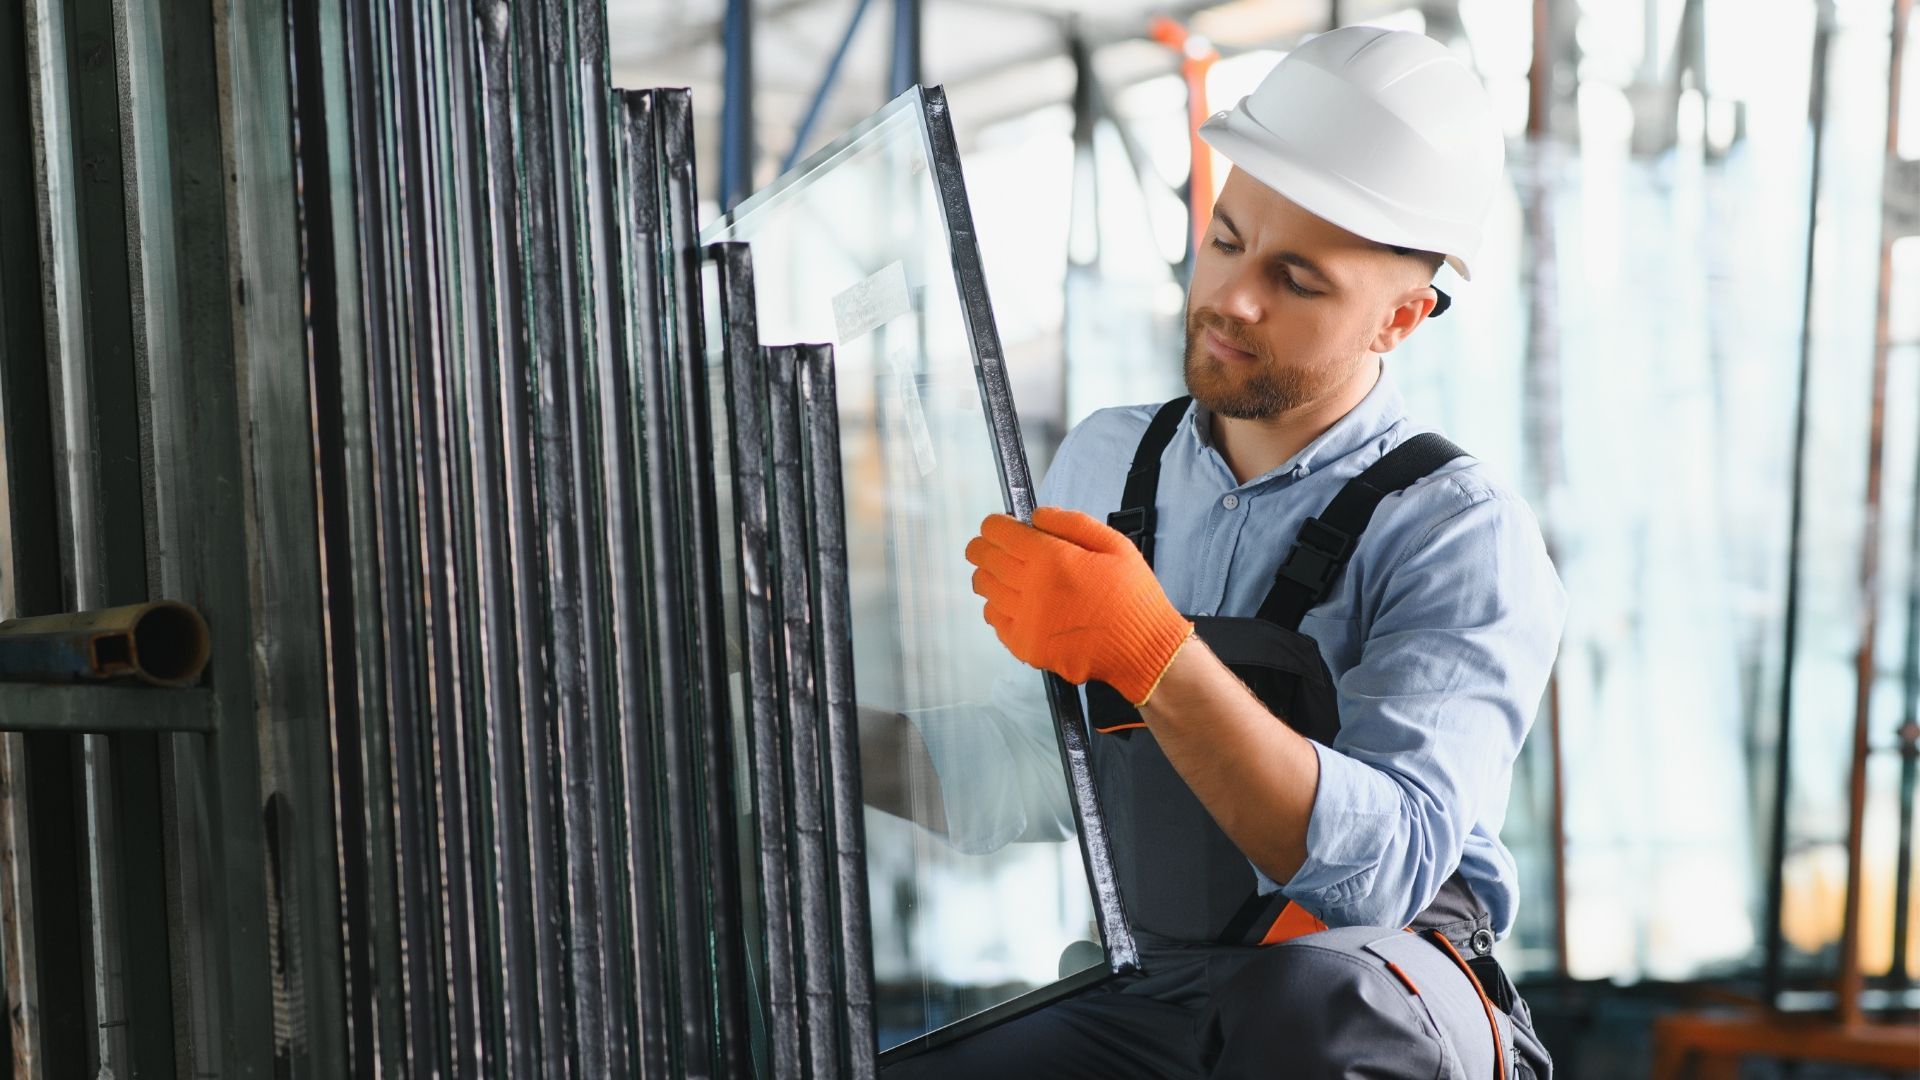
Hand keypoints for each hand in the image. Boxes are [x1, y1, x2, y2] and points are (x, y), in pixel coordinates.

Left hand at [964, 507, 1193, 706]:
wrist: (1143, 650)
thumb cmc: (1133, 597)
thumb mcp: (1115, 545)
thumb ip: (1071, 523)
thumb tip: (1037, 516)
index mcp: (1051, 559)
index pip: (997, 532)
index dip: (995, 525)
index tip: (1000, 526)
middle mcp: (1031, 588)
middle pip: (983, 558)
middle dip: (985, 546)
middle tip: (996, 547)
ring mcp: (1025, 620)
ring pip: (984, 588)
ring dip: (991, 576)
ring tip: (1009, 575)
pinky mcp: (1025, 647)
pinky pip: (995, 620)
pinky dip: (999, 608)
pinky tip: (1018, 604)